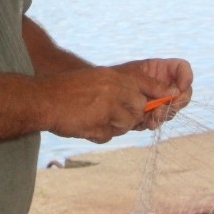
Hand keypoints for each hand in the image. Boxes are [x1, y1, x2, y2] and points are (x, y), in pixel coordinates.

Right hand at [41, 65, 170, 142]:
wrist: (42, 99)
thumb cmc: (66, 90)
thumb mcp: (95, 79)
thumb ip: (117, 87)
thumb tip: (140, 101)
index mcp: (114, 77)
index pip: (148, 84)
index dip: (160, 94)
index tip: (172, 98)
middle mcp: (114, 91)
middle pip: (139, 108)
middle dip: (130, 115)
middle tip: (110, 114)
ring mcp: (107, 108)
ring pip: (127, 124)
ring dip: (114, 126)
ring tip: (93, 118)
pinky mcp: (99, 125)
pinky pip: (109, 135)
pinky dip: (99, 134)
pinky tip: (85, 125)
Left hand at [119, 58, 193, 128]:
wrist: (101, 95)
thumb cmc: (116, 79)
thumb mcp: (134, 77)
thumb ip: (154, 84)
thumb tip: (175, 93)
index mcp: (161, 69)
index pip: (182, 68)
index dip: (186, 77)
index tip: (181, 88)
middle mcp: (164, 85)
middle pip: (184, 92)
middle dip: (179, 101)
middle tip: (169, 106)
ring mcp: (159, 100)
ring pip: (173, 109)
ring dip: (165, 114)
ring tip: (152, 117)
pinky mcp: (152, 114)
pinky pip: (160, 120)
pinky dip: (154, 122)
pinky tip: (146, 122)